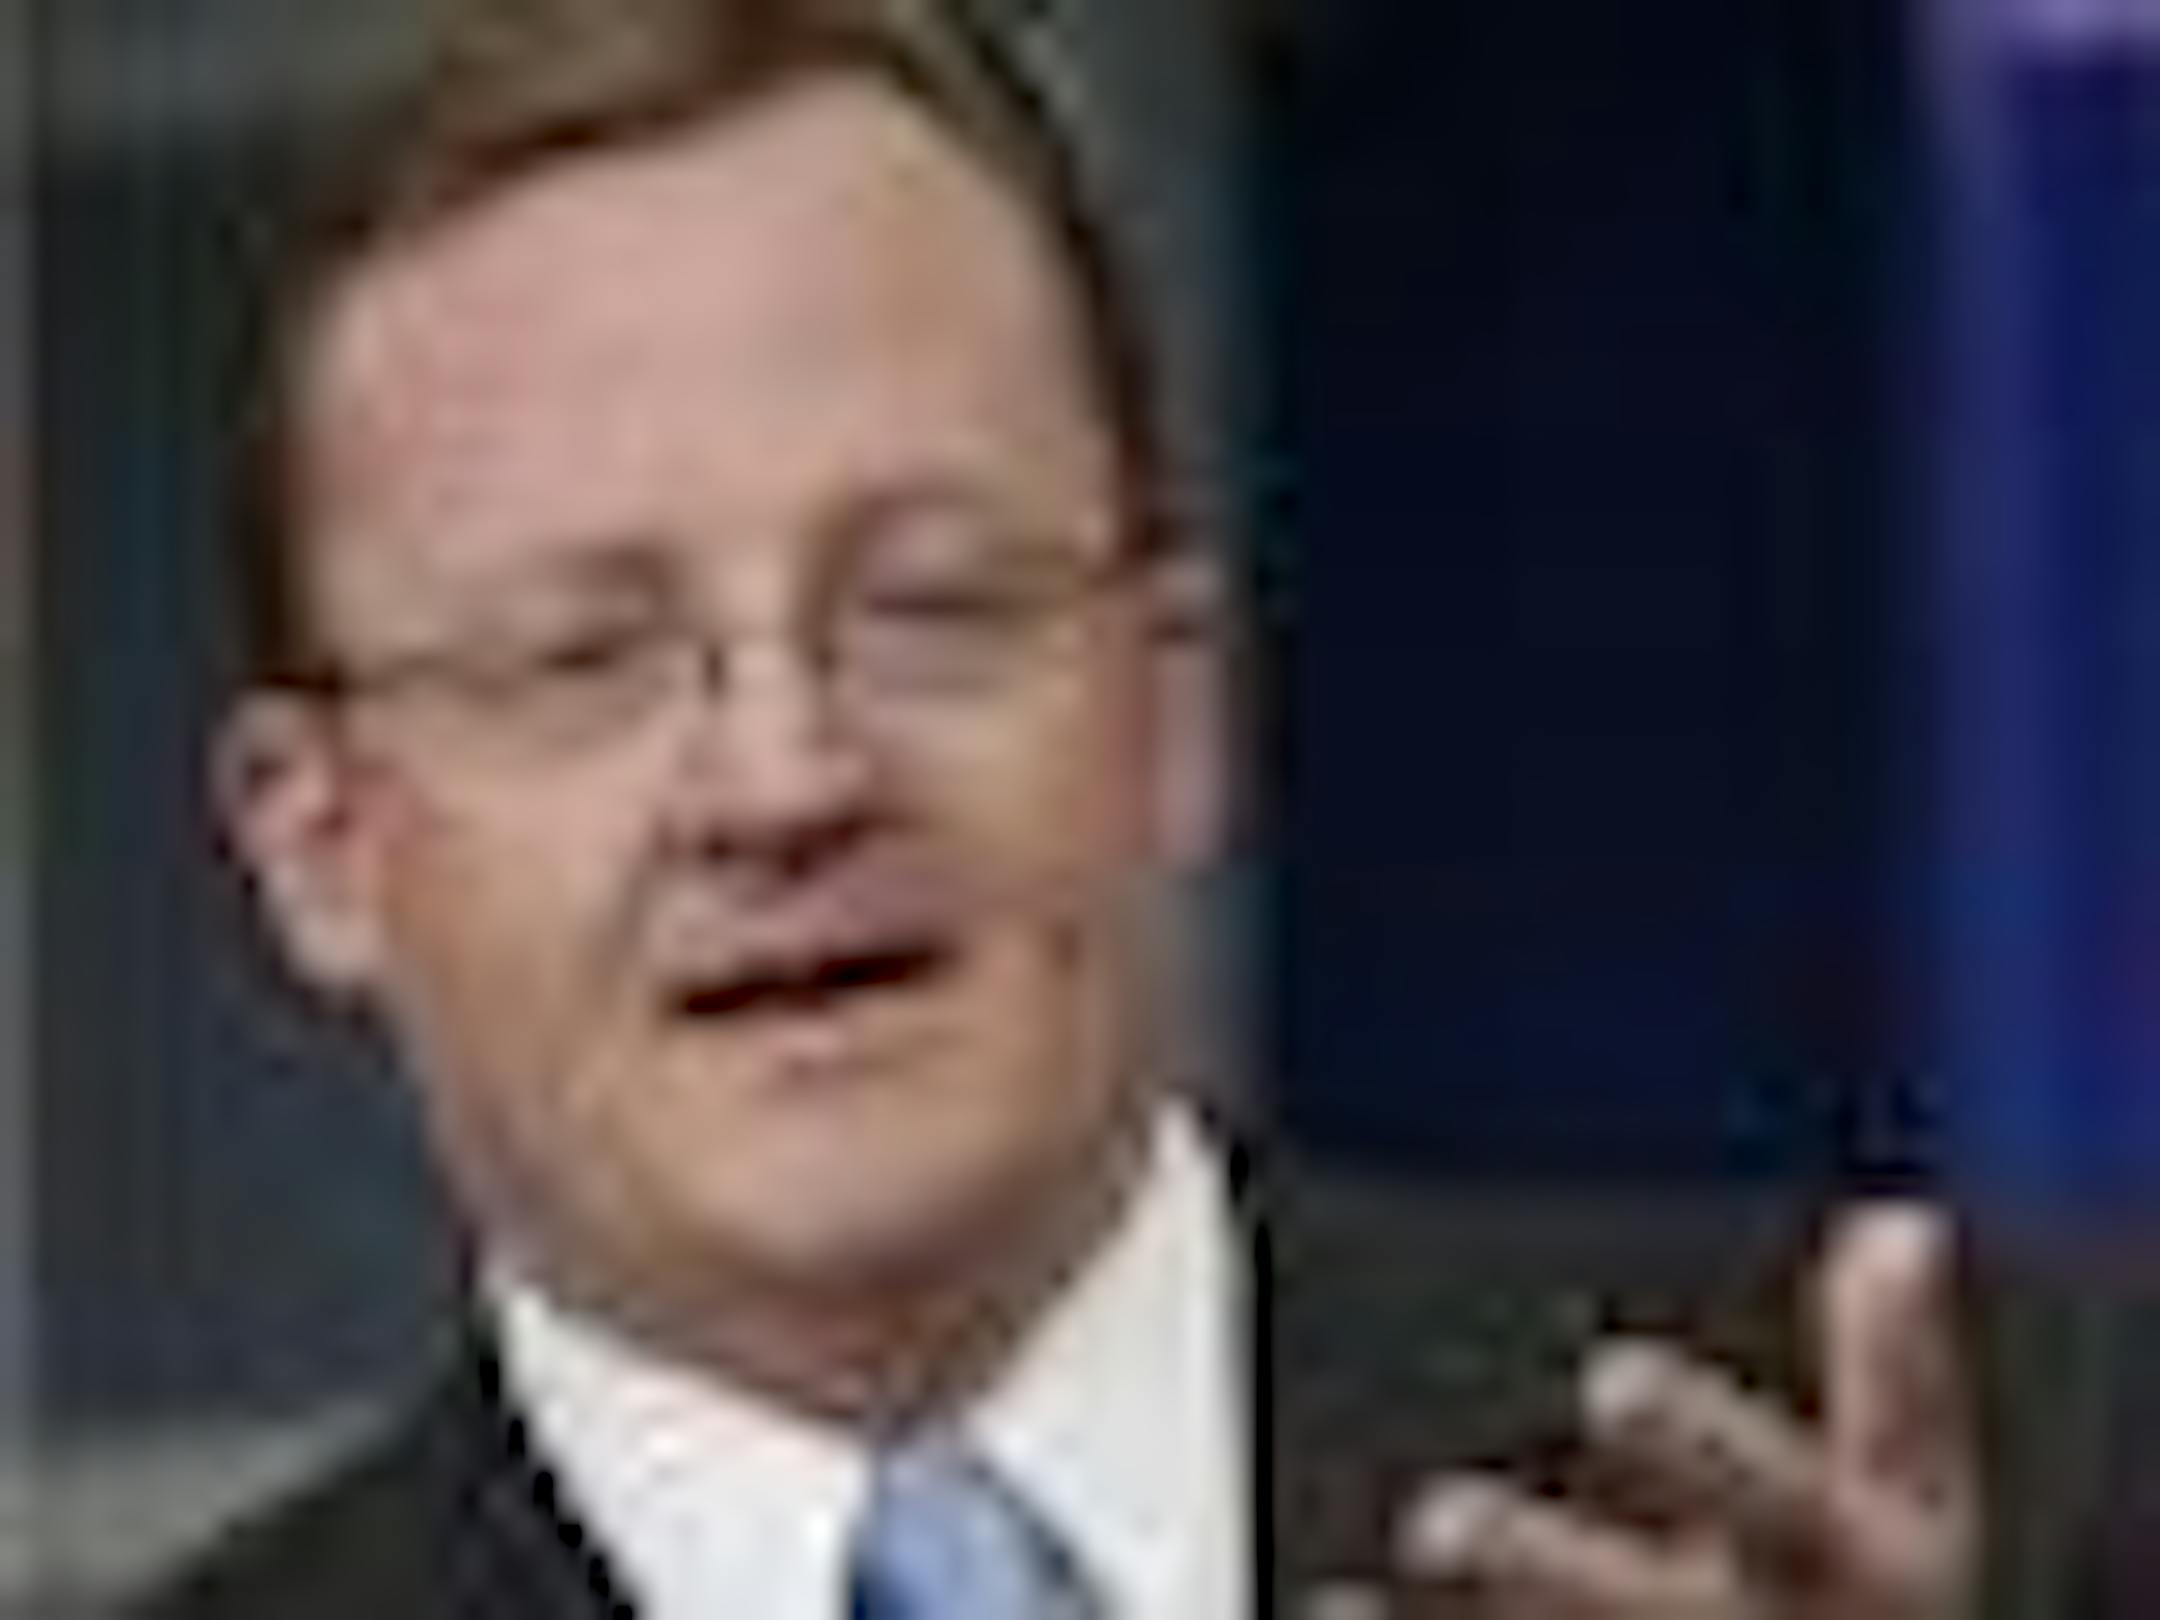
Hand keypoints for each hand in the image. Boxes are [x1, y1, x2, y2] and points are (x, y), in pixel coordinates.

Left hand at [1349, 1204, 1975, 1618]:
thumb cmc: (1862, 1608)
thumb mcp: (1909, 1506)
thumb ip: (1896, 1376)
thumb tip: (1903, 1227)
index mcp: (1853, 1568)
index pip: (1791, 1506)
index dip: (1706, 1451)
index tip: (1614, 1381)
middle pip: (1647, 1613)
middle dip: (1554, 1572)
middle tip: (1445, 1522)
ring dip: (1485, 1604)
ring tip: (1387, 1563)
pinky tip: (1328, 1608)